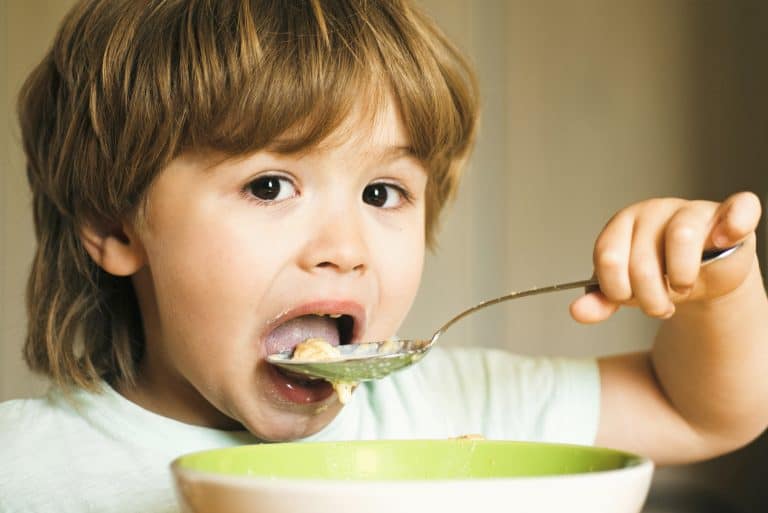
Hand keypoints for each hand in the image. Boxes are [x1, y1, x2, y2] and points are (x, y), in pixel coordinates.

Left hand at [570, 191, 761, 322]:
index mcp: (622, 225)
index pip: (608, 257)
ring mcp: (691, 209)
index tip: (629, 300)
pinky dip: (734, 225)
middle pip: (642, 259)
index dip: (618, 290)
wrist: (701, 278)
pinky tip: (723, 242)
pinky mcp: (728, 214)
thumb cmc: (659, 276)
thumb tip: (578, 312)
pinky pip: (740, 208)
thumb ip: (602, 300)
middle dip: (650, 297)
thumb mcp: (626, 290)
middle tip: (660, 305)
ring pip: (681, 236)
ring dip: (681, 277)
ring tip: (683, 287)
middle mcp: (653, 211)